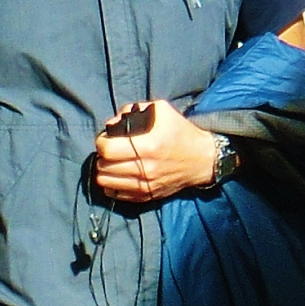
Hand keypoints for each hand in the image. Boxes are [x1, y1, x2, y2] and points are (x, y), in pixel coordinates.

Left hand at [92, 101, 220, 202]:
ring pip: (105, 182)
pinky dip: (112, 185)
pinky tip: (118, 176)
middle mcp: (145, 168)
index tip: (105, 139)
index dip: (101, 142)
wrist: (203, 159)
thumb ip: (134, 110)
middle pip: (103, 166)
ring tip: (112, 164)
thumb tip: (112, 123)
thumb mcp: (162, 111)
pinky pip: (115, 194)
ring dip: (104, 171)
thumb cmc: (181, 133)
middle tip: (110, 151)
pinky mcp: (147, 196)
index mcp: (148, 146)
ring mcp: (146, 184)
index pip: (107, 150)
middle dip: (102, 156)